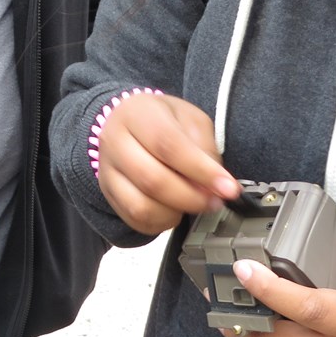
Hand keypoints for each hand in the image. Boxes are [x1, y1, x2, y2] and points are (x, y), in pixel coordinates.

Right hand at [94, 92, 239, 233]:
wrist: (127, 123)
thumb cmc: (161, 120)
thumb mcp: (190, 119)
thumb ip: (204, 147)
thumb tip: (216, 183)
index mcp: (136, 114)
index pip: (167, 145)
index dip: (201, 170)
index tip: (228, 187)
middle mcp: (114, 142)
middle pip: (152, 180)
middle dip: (192, 198)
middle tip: (215, 201)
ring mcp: (107, 170)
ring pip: (141, 206)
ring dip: (176, 213)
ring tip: (193, 204)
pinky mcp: (109, 194)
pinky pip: (135, 220)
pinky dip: (161, 222)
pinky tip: (174, 209)